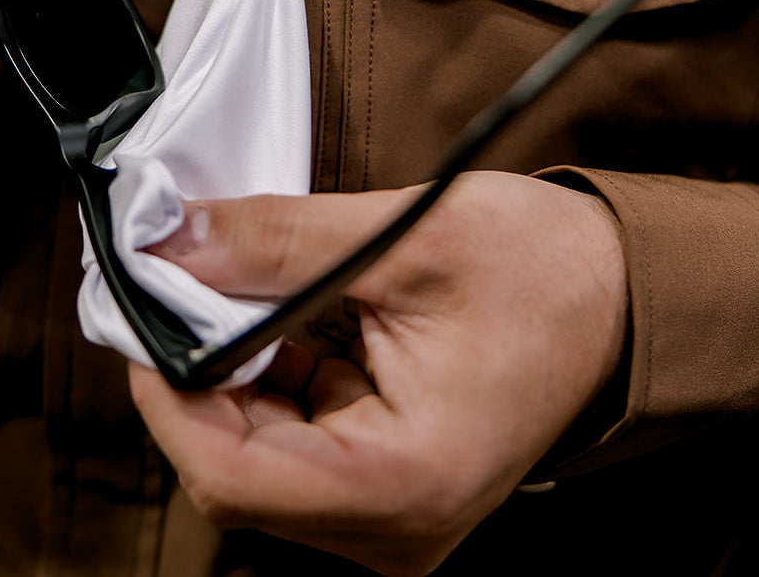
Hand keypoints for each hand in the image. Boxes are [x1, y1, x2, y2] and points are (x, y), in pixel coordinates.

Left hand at [129, 171, 628, 576]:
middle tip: (177, 284)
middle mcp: (394, 523)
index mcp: (406, 481)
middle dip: (189, 373)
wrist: (617, 293)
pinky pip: (288, 442)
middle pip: (232, 470)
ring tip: (228, 291)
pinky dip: (261, 376)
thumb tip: (174, 243)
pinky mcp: (382, 478)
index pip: (231, 472)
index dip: (166, 389)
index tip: (142, 308)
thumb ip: (277, 242)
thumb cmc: (544, 270)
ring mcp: (388, 509)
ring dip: (222, 372)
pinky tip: (272, 318)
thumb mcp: (405, 237)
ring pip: (252, 457)